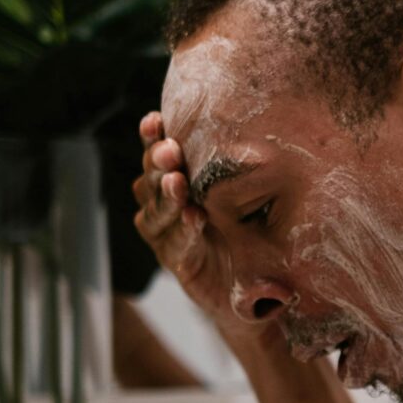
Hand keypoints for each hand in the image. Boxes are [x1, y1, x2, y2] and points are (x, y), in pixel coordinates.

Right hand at [132, 111, 234, 325]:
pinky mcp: (177, 264)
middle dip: (158, 164)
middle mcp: (162, 206)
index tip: (156, 119)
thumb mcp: (245, 191)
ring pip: (156, 212)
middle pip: (151, 181)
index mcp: (171, 181)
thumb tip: (237, 121)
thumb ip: (233, 166)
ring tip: (178, 183)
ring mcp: (165, 236)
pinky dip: (183, 231)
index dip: (151, 138)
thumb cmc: (246, 227)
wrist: (251, 283)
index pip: (156, 156)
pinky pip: (175, 245)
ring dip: (168, 196)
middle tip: (171, 151)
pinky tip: (192, 217)